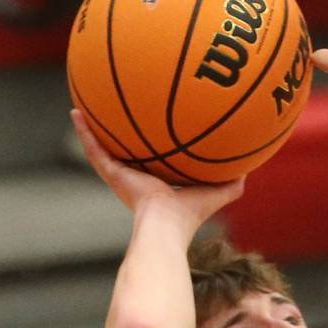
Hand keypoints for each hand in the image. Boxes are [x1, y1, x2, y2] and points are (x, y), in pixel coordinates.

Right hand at [70, 109, 242, 228]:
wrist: (167, 222)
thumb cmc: (192, 213)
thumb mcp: (220, 191)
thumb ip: (234, 180)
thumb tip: (251, 164)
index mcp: (159, 183)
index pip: (155, 161)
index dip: (153, 146)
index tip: (152, 128)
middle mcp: (137, 178)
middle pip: (127, 152)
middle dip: (122, 134)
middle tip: (116, 111)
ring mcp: (121, 176)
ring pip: (104, 148)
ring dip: (94, 128)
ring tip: (84, 105)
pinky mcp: (111, 173)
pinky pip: (94, 149)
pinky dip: (83, 132)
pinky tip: (75, 112)